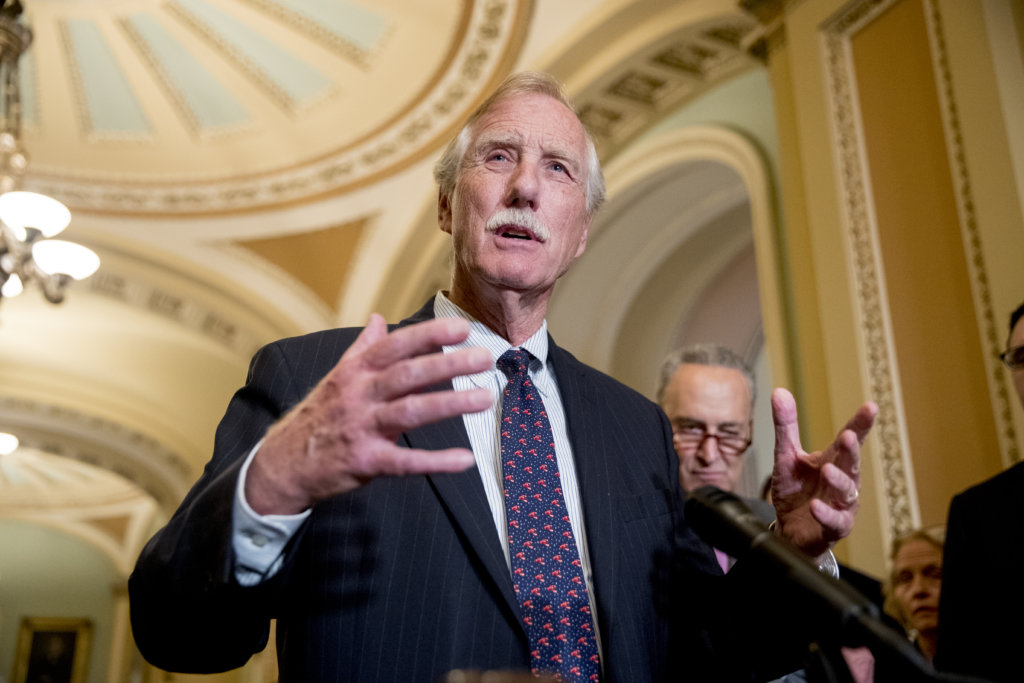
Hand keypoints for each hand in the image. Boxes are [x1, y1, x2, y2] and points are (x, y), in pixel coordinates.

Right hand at [245, 314, 493, 514]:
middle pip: (409, 374)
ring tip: (486, 398)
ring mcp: (361, 427)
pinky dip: (436, 461)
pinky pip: (405, 461)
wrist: (282, 463)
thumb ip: (362, 348)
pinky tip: (465, 459)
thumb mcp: (337, 377)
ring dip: (451, 403)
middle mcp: (359, 394)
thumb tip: (380, 317)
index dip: (428, 334)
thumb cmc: (318, 416)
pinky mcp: (365, 461)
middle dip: (449, 363)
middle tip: (486, 358)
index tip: (462, 328)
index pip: (395, 345)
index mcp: (355, 371)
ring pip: (411, 411)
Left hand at [769, 388, 876, 558]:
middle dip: (850, 451)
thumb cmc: (795, 491)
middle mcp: (842, 481)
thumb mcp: (786, 455)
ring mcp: (841, 505)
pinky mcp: (833, 527)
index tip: (870, 407)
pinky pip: (835, 522)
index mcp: (833, 460)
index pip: (850, 439)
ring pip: (846, 492)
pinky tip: (816, 507)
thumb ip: (786, 426)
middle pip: (851, 464)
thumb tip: (779, 391)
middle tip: (847, 437)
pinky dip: (827, 514)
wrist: (789, 529)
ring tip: (827, 471)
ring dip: (838, 481)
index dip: (860, 424)